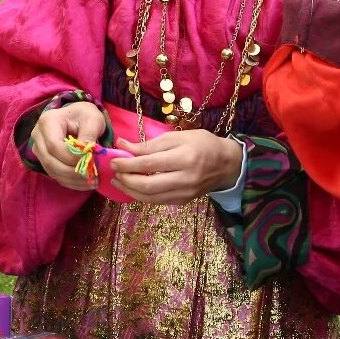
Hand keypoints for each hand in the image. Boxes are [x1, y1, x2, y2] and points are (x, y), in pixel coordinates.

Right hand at [30, 101, 105, 191]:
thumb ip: (89, 136)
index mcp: (47, 121)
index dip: (71, 157)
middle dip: (72, 172)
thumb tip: (85, 155)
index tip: (90, 161)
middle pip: (50, 161)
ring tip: (92, 181)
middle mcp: (38, 136)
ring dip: (72, 179)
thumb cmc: (86, 116)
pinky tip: (85, 182)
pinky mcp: (44, 160)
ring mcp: (39, 149)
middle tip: (93, 176)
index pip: (54, 146)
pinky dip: (70, 182)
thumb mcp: (92, 120)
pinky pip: (55, 175)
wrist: (79, 118)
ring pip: (52, 171)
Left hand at [110, 131, 242, 205]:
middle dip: (126, 179)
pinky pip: (157, 201)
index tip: (113, 159)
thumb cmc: (202, 144)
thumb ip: (150, 144)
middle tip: (114, 172)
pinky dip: (141, 195)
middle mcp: (185, 179)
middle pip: (147, 185)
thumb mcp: (178, 136)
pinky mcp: (183, 202)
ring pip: (150, 197)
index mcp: (185, 157)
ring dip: (129, 190)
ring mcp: (184, 193)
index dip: (127, 163)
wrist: (226, 164)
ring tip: (118, 181)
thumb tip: (123, 145)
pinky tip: (133, 187)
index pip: (149, 164)